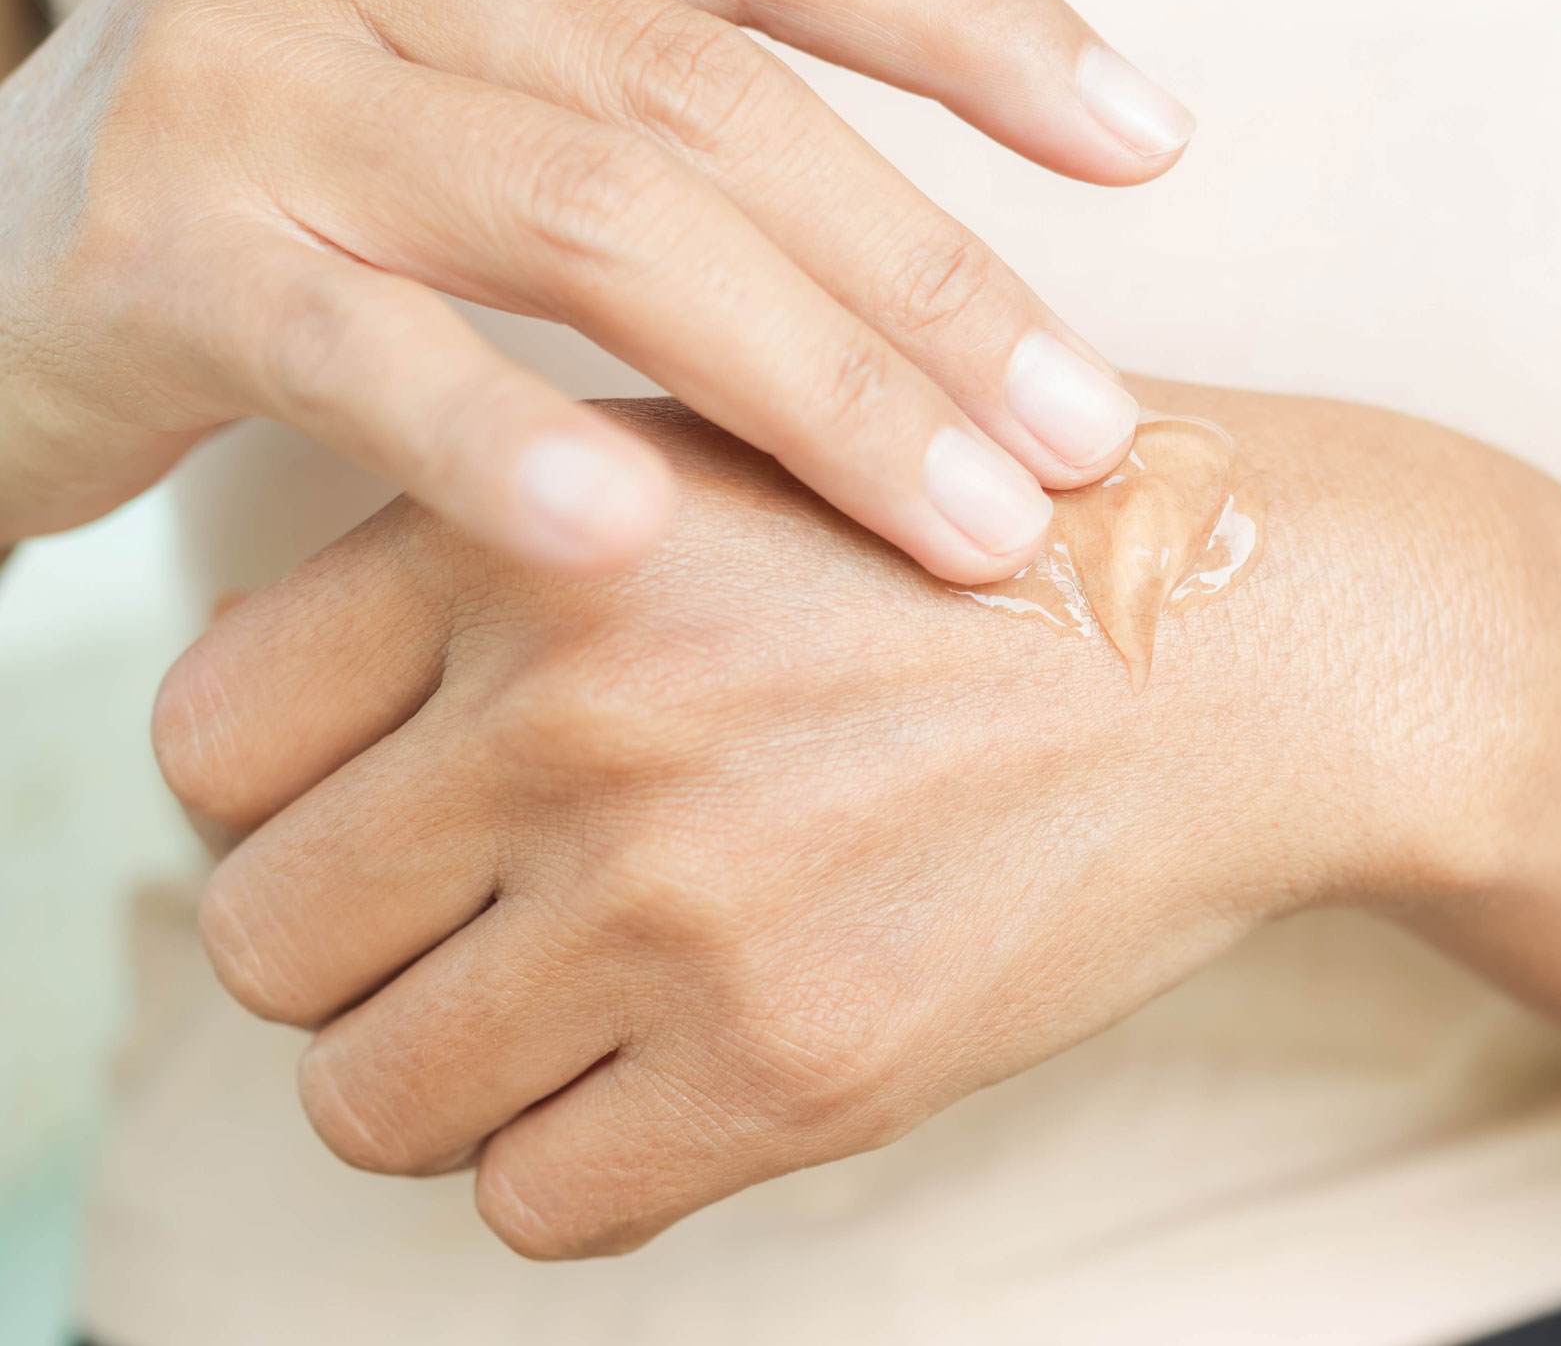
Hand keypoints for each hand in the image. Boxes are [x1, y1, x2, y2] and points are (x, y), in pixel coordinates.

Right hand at [0, 0, 1190, 580]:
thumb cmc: (289, 184)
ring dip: (804, 382)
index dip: (974, 24)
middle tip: (1079, 434)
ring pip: (584, 217)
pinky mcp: (145, 255)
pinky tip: (638, 539)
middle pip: (703, 98)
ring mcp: (240, 81)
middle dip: (921, 278)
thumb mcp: (470, 48)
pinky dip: (505, 439)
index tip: (1150, 143)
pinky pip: (364, 354)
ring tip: (961, 523)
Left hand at [153, 388, 1536, 1258]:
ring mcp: (680, 904)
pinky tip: (679, 1069)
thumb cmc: (971, 550)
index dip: (274, 798)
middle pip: (265, 937)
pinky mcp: (796, 1067)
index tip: (372, 816)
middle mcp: (576, 717)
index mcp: (528, 538)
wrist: (1245, 644)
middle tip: (470, 925)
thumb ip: (485, 565)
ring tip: (576, 1007)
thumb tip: (278, 748)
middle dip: (351, 951)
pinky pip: (537, 1206)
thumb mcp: (711, 459)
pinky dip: (579, 1158)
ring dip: (452, 1073)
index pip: (210, 742)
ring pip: (372, 1098)